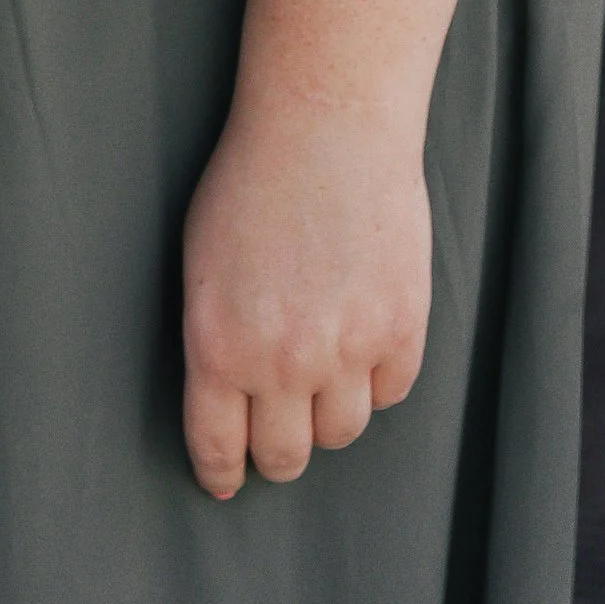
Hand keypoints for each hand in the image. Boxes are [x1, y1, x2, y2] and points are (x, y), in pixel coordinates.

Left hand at [180, 98, 430, 495]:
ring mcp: (346, 350)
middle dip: (277, 448)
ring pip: (342, 432)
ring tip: (322, 362)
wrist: (325, 123)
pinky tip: (361, 329)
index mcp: (218, 344)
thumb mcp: (203, 262)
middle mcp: (281, 360)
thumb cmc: (252, 181)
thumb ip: (217, 338)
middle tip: (278, 425)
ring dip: (329, 409)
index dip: (222, 471)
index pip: (219, 447)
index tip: (226, 480)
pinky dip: (376, 374)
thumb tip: (227, 404)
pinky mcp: (401, 331)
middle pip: (286, 457)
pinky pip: (390, 391)